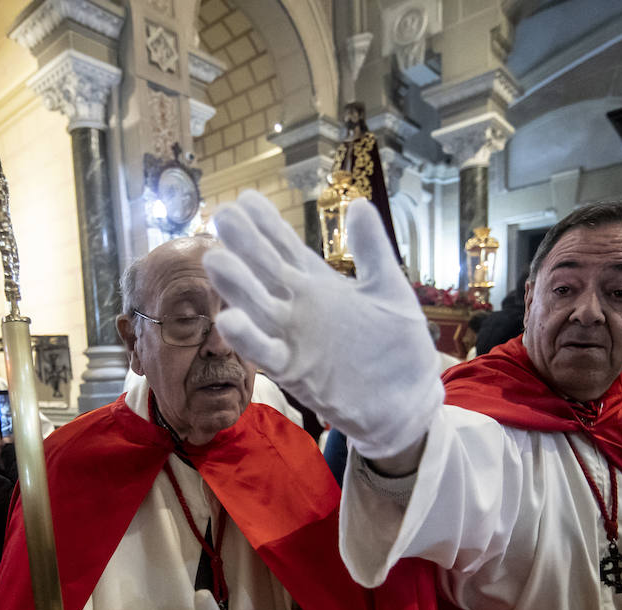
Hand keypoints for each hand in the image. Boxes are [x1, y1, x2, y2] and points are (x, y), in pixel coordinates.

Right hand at [204, 191, 442, 459]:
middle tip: (222, 215)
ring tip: (215, 259)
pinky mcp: (296, 371)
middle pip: (265, 271)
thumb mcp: (389, 289)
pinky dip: (249, 339)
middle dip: (244, 245)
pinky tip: (230, 320)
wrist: (406, 400)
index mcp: (319, 285)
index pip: (286, 248)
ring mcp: (294, 338)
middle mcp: (299, 309)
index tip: (246, 198)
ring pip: (258, 309)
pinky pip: (267, 353)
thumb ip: (372, 249)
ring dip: (236, 288)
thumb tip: (358, 203)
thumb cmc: (398, 347)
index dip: (266, 224)